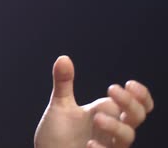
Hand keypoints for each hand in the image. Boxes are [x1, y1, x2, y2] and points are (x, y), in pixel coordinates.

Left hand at [34, 56, 153, 147]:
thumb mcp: (60, 105)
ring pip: (128, 137)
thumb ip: (63, 83)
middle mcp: (111, 130)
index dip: (141, 95)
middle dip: (130, 103)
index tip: (128, 83)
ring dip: (116, 126)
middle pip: (136, 116)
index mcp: (106, 113)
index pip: (137, 105)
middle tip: (111, 89)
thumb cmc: (56, 135)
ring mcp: (107, 145)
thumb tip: (63, 58)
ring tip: (97, 117)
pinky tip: (90, 144)